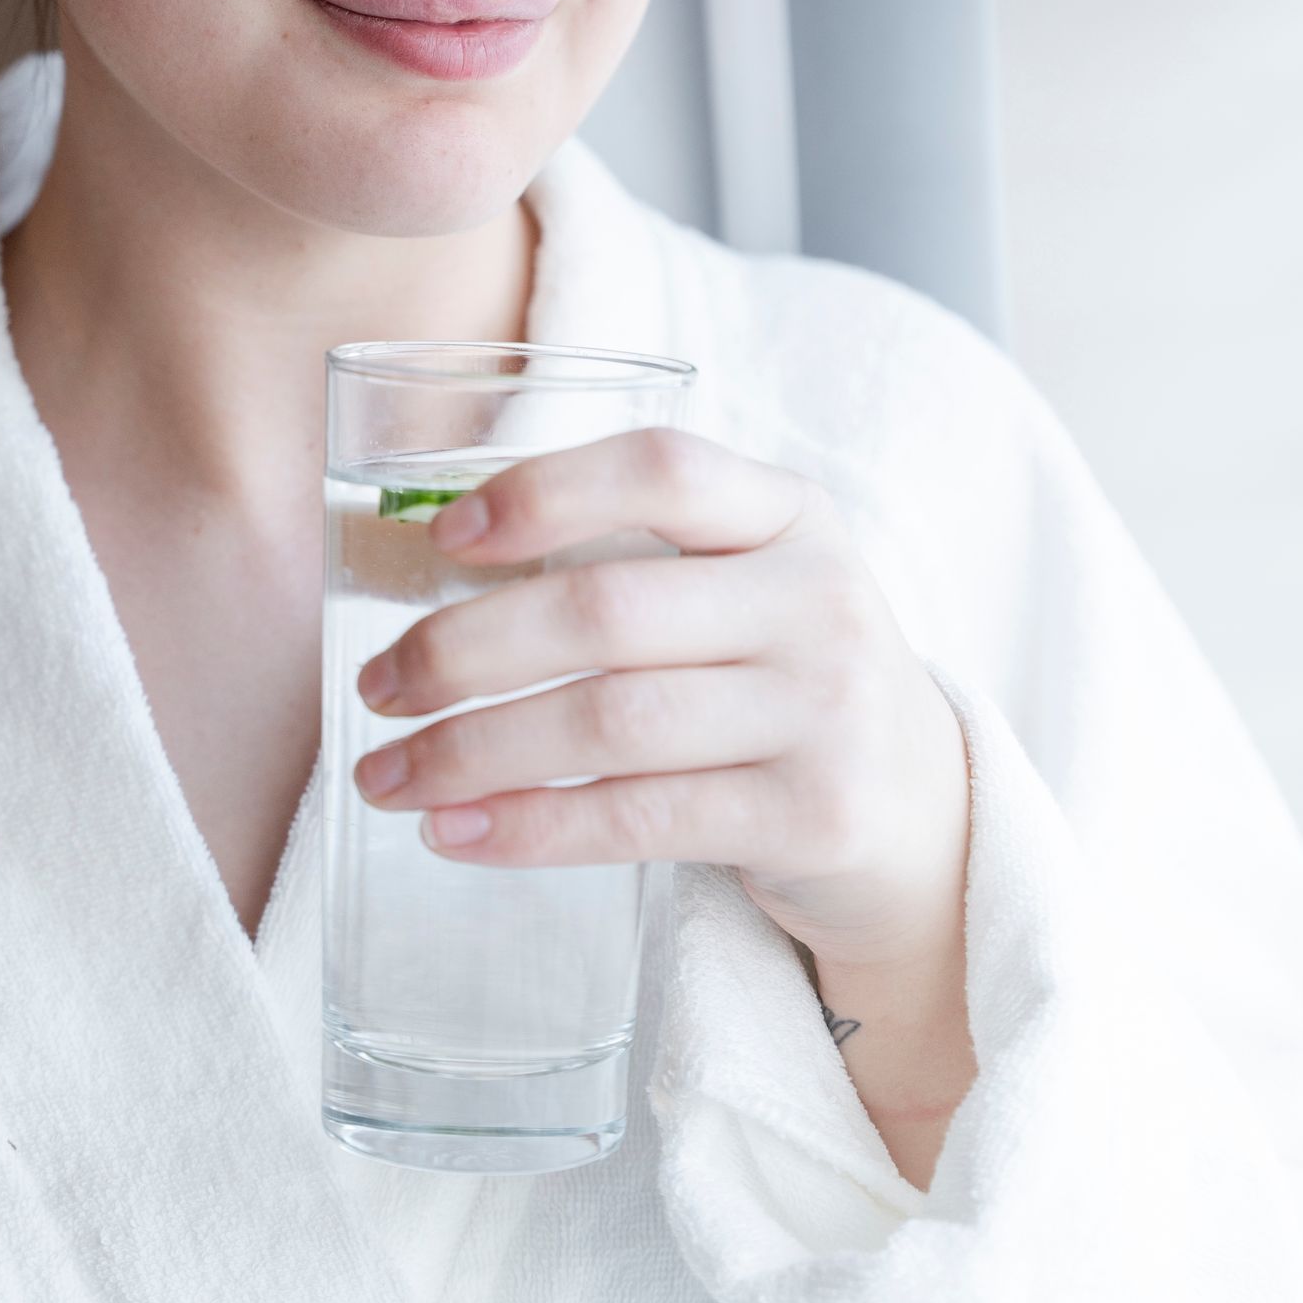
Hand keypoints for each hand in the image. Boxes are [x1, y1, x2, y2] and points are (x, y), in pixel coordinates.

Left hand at [351, 429, 970, 982]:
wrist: (926, 818)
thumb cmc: (783, 683)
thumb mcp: (748, 588)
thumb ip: (635, 560)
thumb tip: (426, 559)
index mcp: (792, 514)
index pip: (664, 468)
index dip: (544, 492)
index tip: (442, 538)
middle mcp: (819, 599)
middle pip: (608, 610)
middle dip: (463, 648)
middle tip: (377, 685)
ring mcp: (826, 711)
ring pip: (609, 723)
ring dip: (472, 752)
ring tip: (386, 776)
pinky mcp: (816, 815)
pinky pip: (638, 819)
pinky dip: (529, 826)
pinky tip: (457, 834)